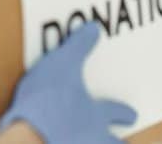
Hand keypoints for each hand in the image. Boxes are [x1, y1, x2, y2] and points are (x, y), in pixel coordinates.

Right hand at [0, 23, 137, 143]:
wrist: (28, 135)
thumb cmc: (48, 101)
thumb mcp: (63, 64)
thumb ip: (78, 46)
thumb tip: (93, 29)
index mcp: (95, 114)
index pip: (116, 112)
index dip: (125, 112)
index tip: (133, 114)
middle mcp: (90, 138)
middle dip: (119, 143)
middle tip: (124, 142)